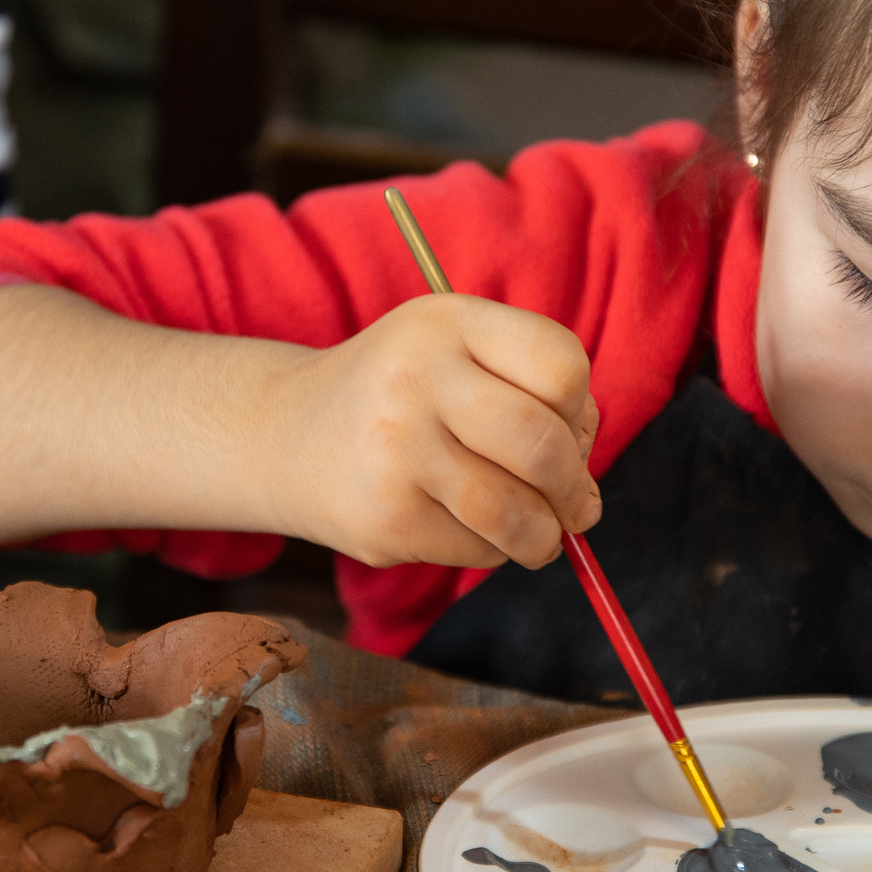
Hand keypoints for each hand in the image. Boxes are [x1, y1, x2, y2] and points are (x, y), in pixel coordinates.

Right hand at [269, 294, 601, 571]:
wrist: (286, 436)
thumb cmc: (400, 395)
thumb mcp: (454, 352)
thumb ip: (530, 392)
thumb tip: (586, 489)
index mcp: (448, 322)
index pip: (562, 365)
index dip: (581, 408)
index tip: (567, 430)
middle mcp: (417, 378)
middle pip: (544, 445)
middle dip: (574, 487)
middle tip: (576, 504)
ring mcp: (397, 452)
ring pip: (517, 512)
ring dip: (545, 534)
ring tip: (541, 533)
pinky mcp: (386, 519)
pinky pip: (478, 549)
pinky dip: (494, 550)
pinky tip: (472, 530)